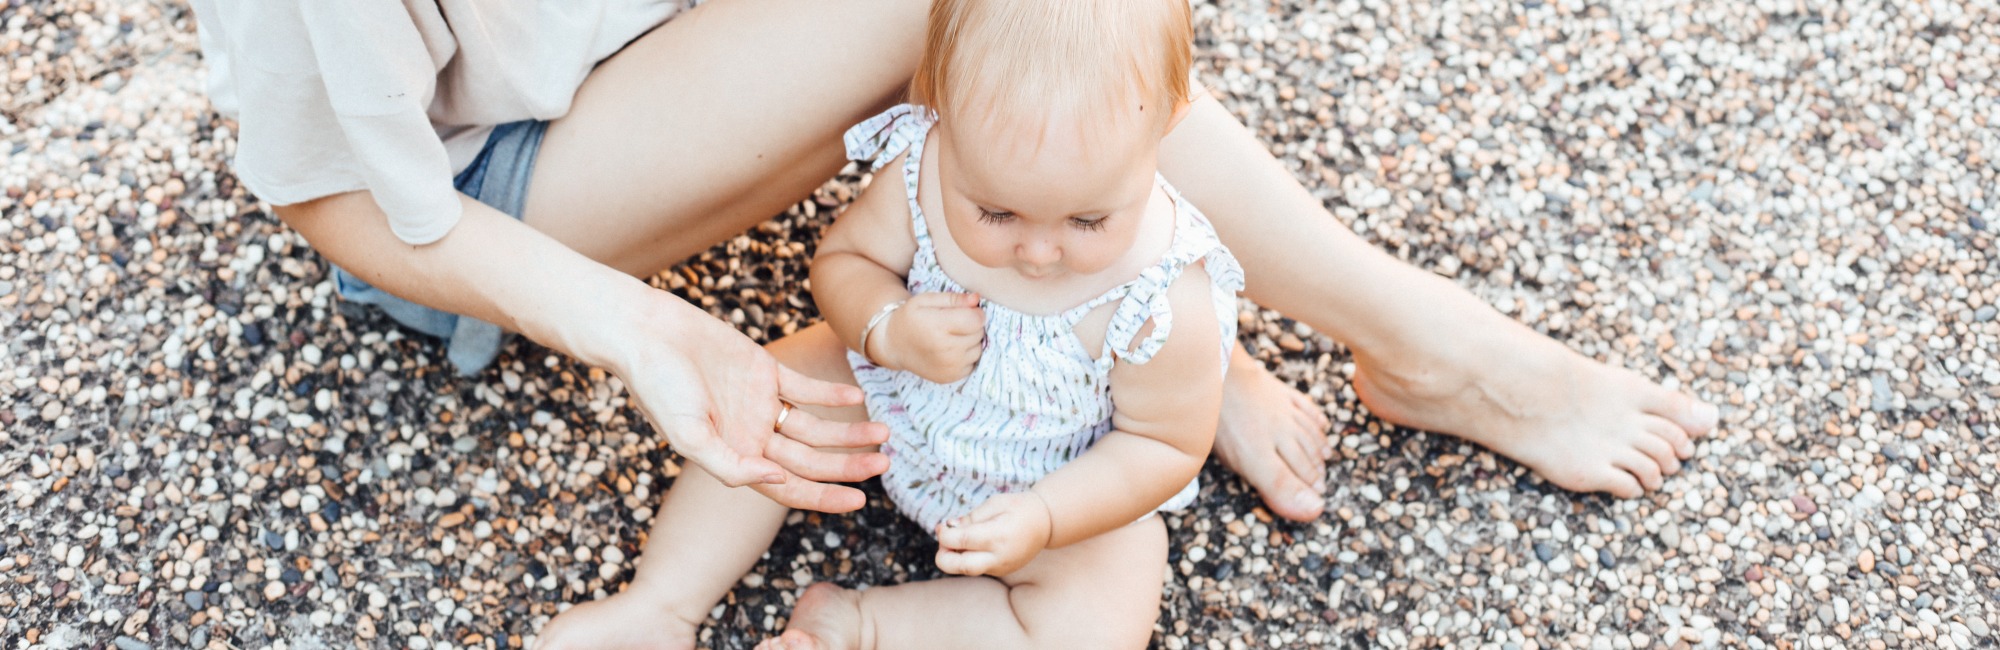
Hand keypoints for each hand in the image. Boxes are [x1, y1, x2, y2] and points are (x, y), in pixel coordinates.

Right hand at [617, 293, 888, 511]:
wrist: (647, 333)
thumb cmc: (658, 386)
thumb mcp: (688, 435)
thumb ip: (730, 466)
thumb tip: (777, 481)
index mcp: (735, 457)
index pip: (789, 489)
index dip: (824, 497)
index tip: (860, 501)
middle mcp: (752, 436)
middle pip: (811, 460)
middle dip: (848, 465)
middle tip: (884, 464)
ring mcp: (760, 404)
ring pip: (815, 427)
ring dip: (849, 431)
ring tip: (883, 432)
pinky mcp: (764, 370)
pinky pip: (805, 388)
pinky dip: (831, 393)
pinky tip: (856, 396)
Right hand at [872, 292, 984, 383]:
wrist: (894, 346)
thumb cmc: (911, 318)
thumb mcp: (926, 300)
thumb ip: (953, 299)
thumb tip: (976, 299)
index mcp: (938, 327)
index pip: (976, 319)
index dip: (974, 312)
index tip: (964, 311)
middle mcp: (945, 350)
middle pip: (978, 333)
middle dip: (971, 326)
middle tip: (953, 324)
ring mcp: (949, 367)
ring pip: (978, 349)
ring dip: (970, 342)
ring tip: (951, 337)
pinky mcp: (950, 377)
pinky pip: (972, 363)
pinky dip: (965, 356)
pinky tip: (950, 350)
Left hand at [933, 491, 1052, 576]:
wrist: (1046, 523)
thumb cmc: (1019, 508)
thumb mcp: (994, 504)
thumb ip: (970, 518)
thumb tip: (947, 528)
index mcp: (996, 536)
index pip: (958, 541)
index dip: (944, 534)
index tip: (944, 525)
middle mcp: (998, 556)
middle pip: (957, 566)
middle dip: (942, 554)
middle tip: (945, 540)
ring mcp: (1000, 567)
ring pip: (965, 570)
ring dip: (953, 558)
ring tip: (958, 541)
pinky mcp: (1000, 571)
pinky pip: (976, 568)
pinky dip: (967, 558)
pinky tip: (973, 545)